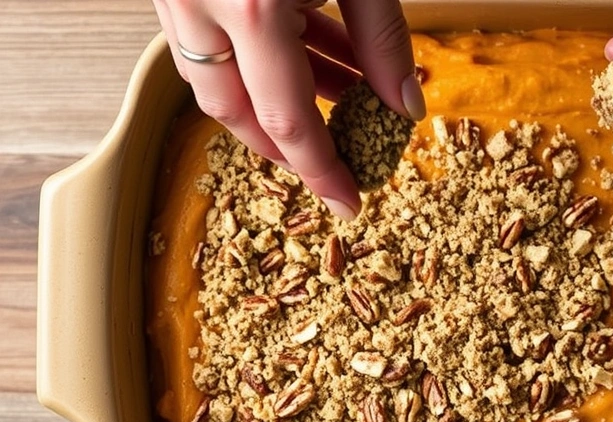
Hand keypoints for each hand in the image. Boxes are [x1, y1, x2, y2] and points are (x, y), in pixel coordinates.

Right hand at [152, 0, 425, 218]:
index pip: (288, 117)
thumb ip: (383, 36)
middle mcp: (200, 5)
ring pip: (217, 77)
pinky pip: (211, 36)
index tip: (349, 201)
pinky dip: (262, 55)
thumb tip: (404, 106)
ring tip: (346, 97)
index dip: (322, 168)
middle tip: (337, 160)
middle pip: (235, 111)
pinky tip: (319, 52)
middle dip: (288, 146)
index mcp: (249, 4)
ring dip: (280, 96)